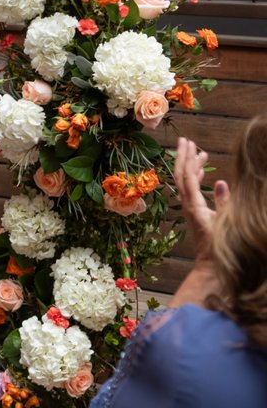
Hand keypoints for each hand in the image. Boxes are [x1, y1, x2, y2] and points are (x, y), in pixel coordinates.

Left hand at [175, 136, 227, 262]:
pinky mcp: (194, 212)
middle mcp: (188, 204)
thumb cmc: (220, 247)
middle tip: (187, 141)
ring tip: (200, 153)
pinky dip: (195, 178)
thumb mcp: (225, 224)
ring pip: (187, 182)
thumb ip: (224, 203)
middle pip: (182, 175)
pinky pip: (191, 190)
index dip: (186, 157)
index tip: (187, 142)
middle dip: (184, 157)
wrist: (211, 265)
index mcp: (193, 205)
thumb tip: (222, 182)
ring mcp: (190, 208)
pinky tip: (201, 172)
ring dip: (192, 166)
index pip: (186, 176)